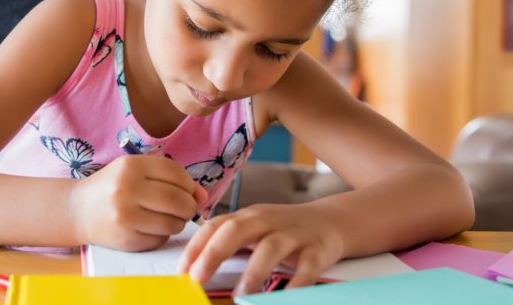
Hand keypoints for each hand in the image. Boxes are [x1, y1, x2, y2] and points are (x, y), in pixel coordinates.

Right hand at [72, 155, 206, 250]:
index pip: (176, 174)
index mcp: (131, 166)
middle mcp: (127, 189)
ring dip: (178, 222)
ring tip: (167, 217)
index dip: (189, 184)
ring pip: (172, 223)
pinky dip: (163, 235)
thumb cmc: (114, 187)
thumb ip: (170, 178)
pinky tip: (151, 227)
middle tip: (185, 208)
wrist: (79, 210)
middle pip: (178, 200)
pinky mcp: (125, 240)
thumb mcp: (137, 171)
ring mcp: (125, 217)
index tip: (188, 191)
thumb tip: (203, 196)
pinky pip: (160, 239)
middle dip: (189, 206)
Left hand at [179, 203, 344, 294]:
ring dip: (253, 272)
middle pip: (237, 230)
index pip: (216, 226)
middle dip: (214, 253)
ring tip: (241, 295)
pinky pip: (306, 268)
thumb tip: (195, 268)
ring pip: (270, 248)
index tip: (182, 270)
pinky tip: (284, 298)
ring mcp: (294, 235)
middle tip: (198, 278)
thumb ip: (230, 242)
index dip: (197, 246)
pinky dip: (296, 284)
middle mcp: (269, 221)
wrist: (331, 221)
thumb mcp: (255, 228)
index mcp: (249, 216)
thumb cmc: (284, 230)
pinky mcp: (317, 251)